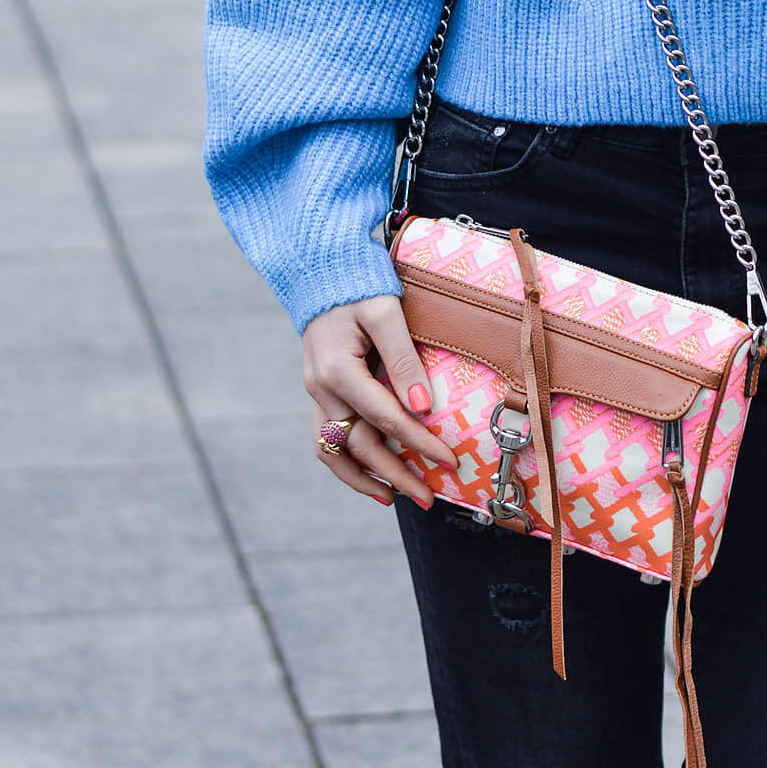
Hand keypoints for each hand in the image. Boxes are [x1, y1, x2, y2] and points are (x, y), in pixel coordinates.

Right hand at [301, 294, 456, 508]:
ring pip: (335, 452)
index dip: (420, 443)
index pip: (386, 418)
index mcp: (338, 370)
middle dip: (396, 475)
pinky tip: (371, 475)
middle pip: (360, 446)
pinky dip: (347, 462)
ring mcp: (317, 393)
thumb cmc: (358, 283)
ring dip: (365, 479)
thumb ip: (402, 359)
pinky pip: (328, 438)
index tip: (449, 460)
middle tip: (429, 497)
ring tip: (396, 498)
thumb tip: (422, 407)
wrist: (321, 268)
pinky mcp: (320, 391)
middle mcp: (322, 389)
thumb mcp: (385, 311)